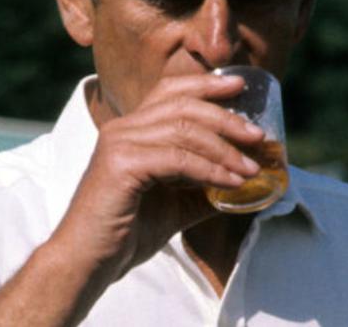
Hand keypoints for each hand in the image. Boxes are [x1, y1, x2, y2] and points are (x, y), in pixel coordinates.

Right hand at [52, 73, 264, 281]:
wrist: (88, 262)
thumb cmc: (126, 233)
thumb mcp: (175, 205)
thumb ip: (204, 189)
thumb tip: (245, 184)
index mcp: (131, 130)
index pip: (170, 91)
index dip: (206, 84)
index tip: (240, 84)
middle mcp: (122, 128)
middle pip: (183, 106)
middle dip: (226, 117)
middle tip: (258, 135)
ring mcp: (119, 143)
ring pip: (183, 130)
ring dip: (225, 148)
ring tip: (251, 167)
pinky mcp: (122, 165)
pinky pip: (177, 159)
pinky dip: (210, 169)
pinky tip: (231, 183)